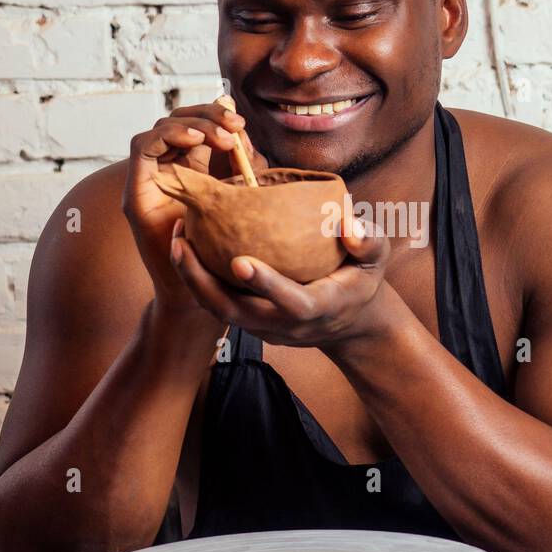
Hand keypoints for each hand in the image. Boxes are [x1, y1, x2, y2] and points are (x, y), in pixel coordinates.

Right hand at [122, 100, 269, 312]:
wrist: (198, 292)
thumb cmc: (220, 251)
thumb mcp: (239, 203)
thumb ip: (242, 172)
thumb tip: (244, 137)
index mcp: (191, 168)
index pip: (197, 124)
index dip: (217, 116)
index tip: (241, 124)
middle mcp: (167, 170)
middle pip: (179, 119)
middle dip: (208, 114)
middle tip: (235, 125)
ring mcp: (149, 180)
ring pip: (160, 127)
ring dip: (192, 124)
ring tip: (220, 137)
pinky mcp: (135, 192)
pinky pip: (141, 147)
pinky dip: (167, 136)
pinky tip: (194, 140)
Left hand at [168, 216, 394, 347]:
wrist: (348, 320)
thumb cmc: (360, 280)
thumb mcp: (376, 259)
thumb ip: (367, 241)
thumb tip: (348, 223)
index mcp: (318, 307)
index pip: (290, 302)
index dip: (266, 284)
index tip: (239, 260)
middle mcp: (285, 324)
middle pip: (237, 312)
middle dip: (204, 282)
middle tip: (181, 244)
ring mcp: (265, 328)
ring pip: (220, 311)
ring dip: (193, 280)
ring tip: (176, 241)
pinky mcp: (250, 323)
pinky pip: (219, 305)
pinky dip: (198, 281)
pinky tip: (185, 248)